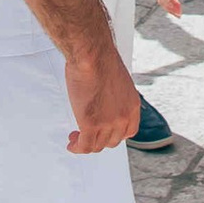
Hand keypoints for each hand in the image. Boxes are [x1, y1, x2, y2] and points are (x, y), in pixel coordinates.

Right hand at [63, 28, 139, 152]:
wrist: (92, 54)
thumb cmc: (100, 59)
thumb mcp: (117, 81)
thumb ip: (114, 97)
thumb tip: (104, 102)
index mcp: (132, 106)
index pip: (128, 132)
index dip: (115, 134)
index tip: (104, 132)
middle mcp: (123, 117)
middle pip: (112, 141)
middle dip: (99, 139)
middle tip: (86, 133)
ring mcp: (108, 123)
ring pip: (97, 145)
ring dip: (85, 144)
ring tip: (75, 137)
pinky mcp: (90, 124)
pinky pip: (85, 146)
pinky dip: (77, 148)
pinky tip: (71, 144)